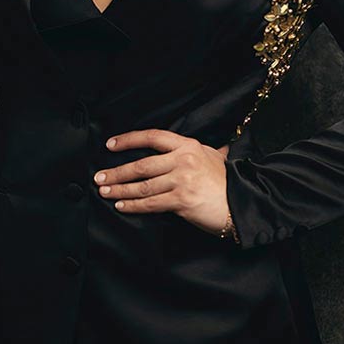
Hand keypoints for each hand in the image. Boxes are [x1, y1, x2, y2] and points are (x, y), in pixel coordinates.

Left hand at [93, 129, 231, 233]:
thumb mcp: (216, 159)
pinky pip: (151, 204)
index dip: (129, 140)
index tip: (111, 145)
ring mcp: (182, 180)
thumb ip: (208, 152)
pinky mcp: (182, 200)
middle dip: (116, 172)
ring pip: (142, 185)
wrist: (243, 203)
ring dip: (120, 190)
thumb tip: (219, 149)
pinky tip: (122, 206)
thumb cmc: (229, 182)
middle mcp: (183, 160)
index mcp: (188, 146)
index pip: (152, 137)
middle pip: (141, 164)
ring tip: (105, 192)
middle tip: (99, 177)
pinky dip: (133, 206)